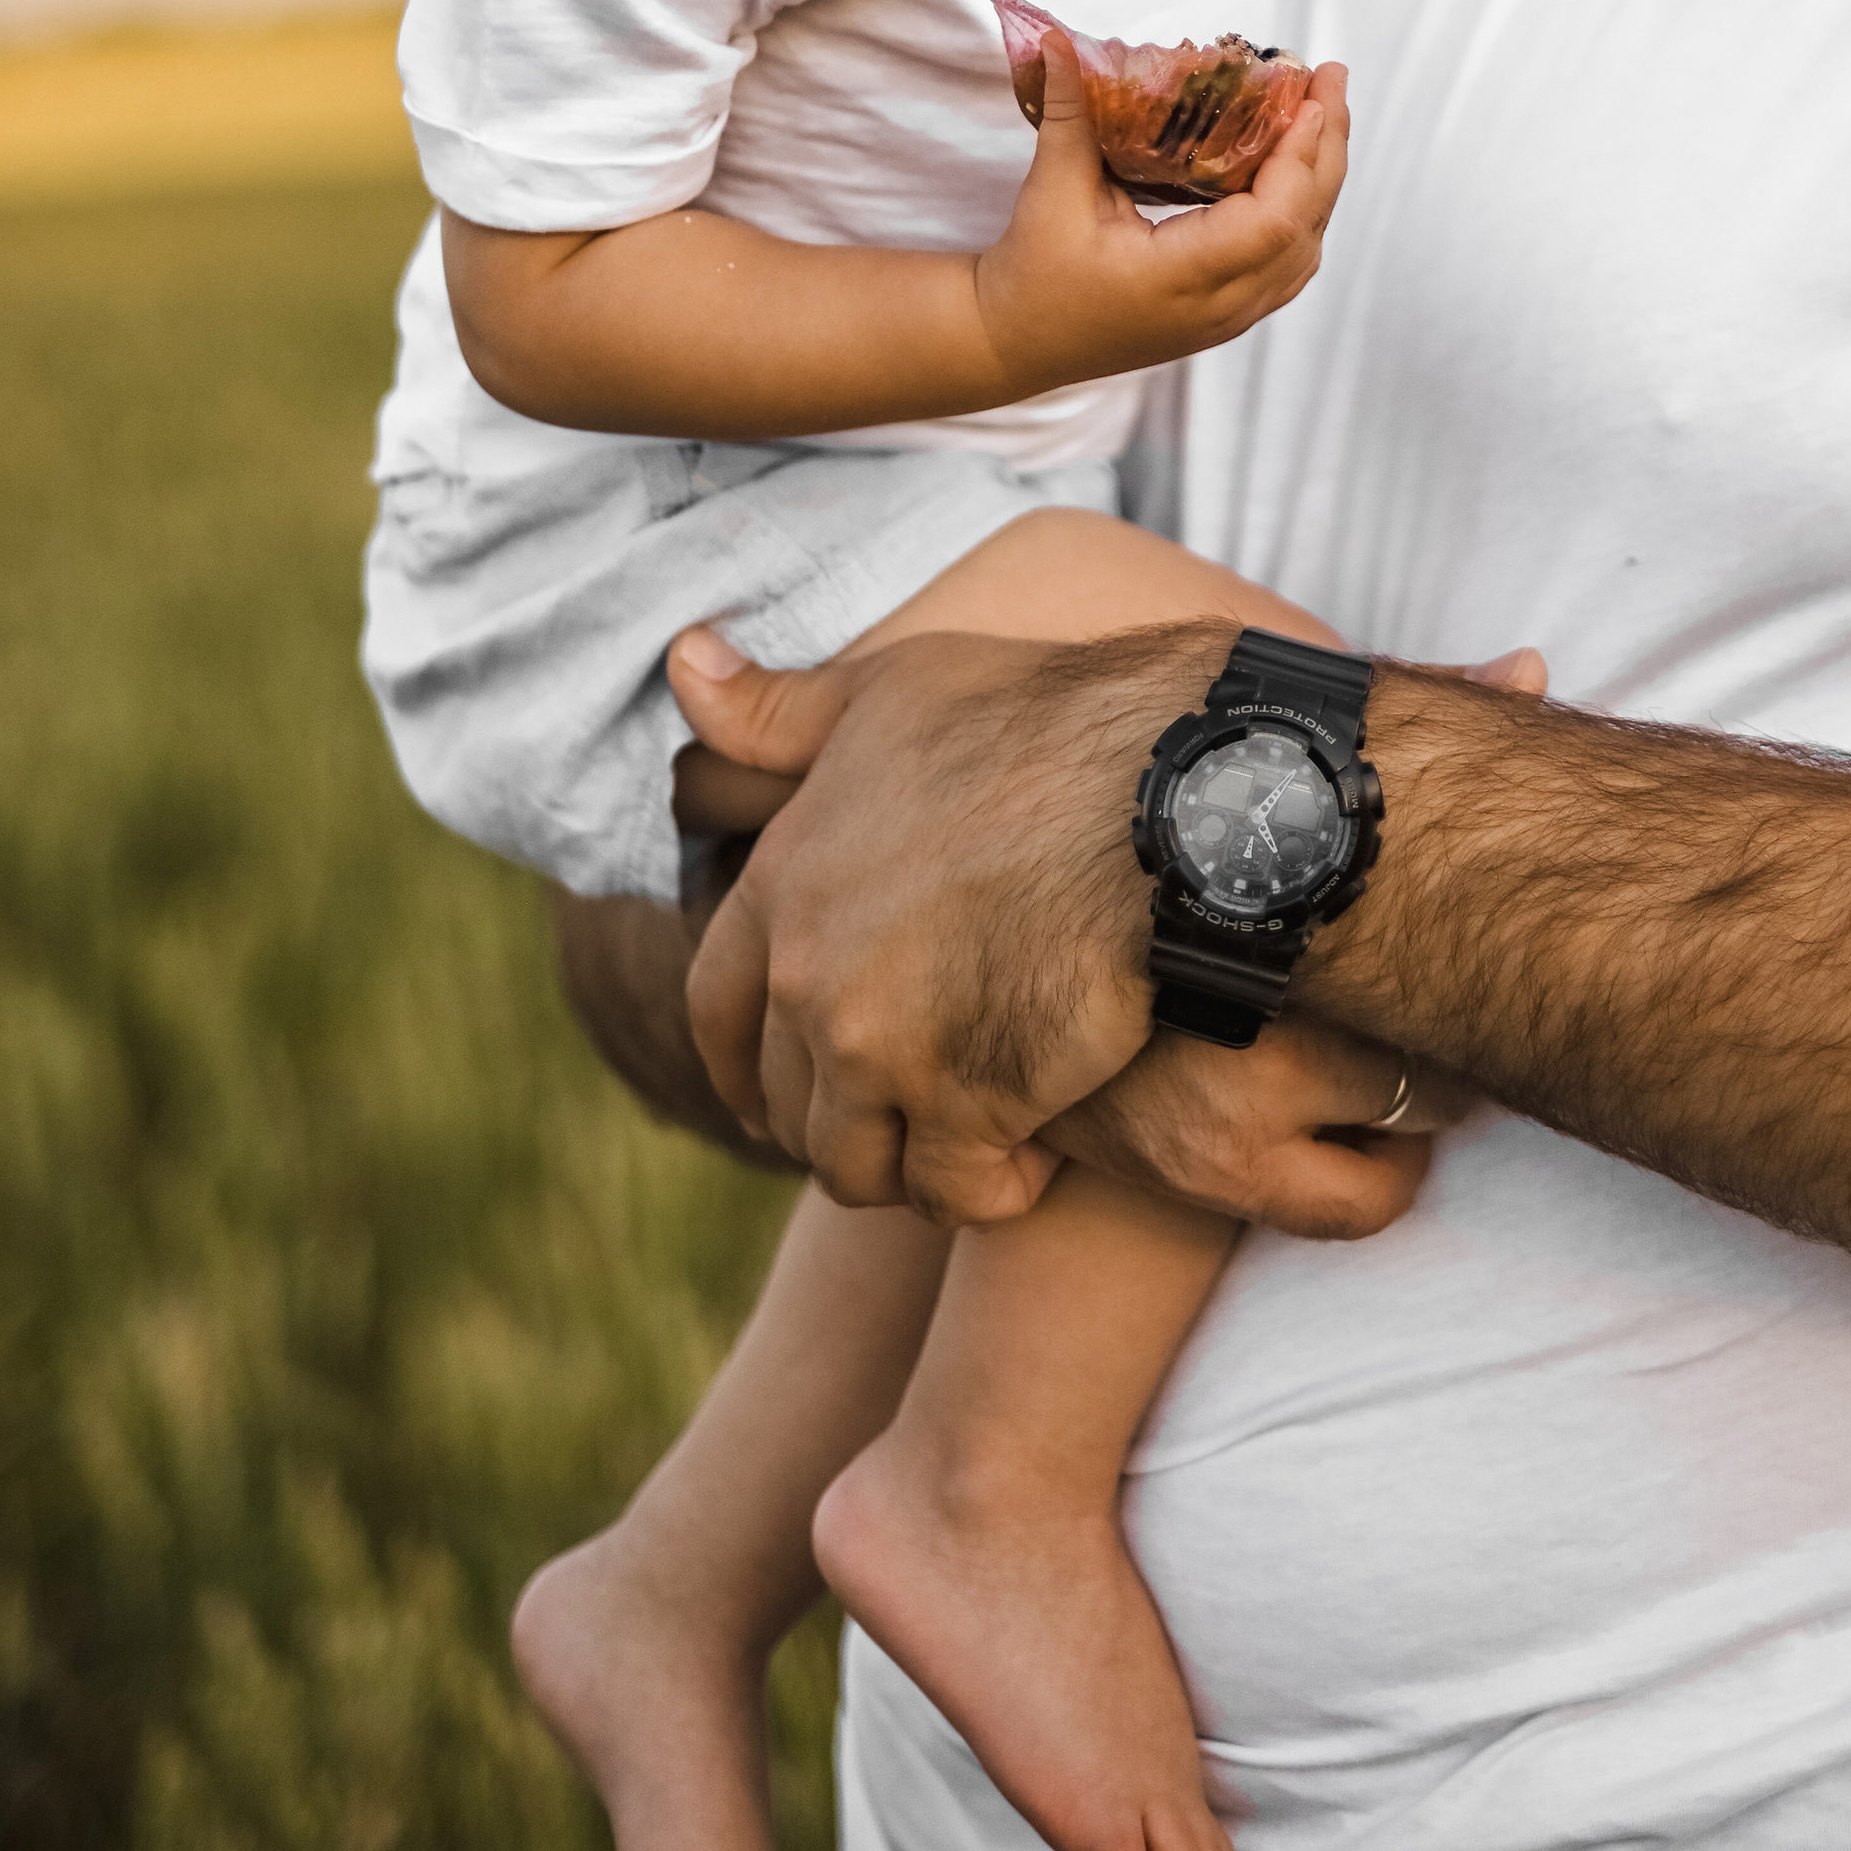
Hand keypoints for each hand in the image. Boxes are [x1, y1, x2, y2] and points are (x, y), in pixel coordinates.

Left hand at [674, 619, 1547, 1224]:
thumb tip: (684, 658)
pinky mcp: (971, 1102)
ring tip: (975, 1143)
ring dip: (912, 1167)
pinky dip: (987, 1192)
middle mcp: (810, 974)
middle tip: (906, 1124)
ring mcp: (885, 1046)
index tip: (777, 1098)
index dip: (743, 1067)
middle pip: (790, 1103)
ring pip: (861, 1166)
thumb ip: (782, 709)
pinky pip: (954, 1192)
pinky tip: (1031, 1162)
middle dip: (840, 1122)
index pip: (713, 1013)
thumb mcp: (893, 689)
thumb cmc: (1043, 722)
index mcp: (782, 882)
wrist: (1166, 795)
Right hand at [971, 31, 1347, 396]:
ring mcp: (1227, 318)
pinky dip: (1304, 213)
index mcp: (1178, 280)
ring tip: (1322, 114)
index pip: (1270, 222)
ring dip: (1321, 180)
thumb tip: (1056, 40)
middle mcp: (1218, 307)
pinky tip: (1299, 170)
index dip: (1298, 159)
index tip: (1309, 100)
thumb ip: (1067, 113)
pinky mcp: (1226, 316)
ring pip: (1305, 250)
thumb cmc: (1032, 275)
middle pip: (1304, 230)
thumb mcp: (1051, 191)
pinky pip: (1288, 265)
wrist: (1017, 343)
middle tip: (1331, 79)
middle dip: (1326, 150)